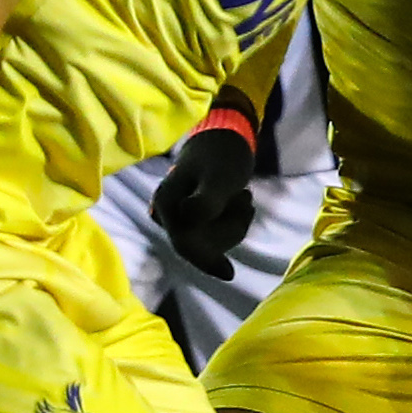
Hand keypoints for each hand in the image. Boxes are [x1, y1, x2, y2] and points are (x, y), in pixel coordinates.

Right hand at [150, 97, 258, 280]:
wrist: (226, 139)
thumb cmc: (222, 156)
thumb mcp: (218, 179)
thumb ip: (205, 201)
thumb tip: (188, 220)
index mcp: (166, 204)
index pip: (184, 243)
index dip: (206, 260)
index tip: (230, 274)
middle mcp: (167, 213)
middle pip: (199, 245)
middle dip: (228, 230)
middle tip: (245, 198)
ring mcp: (180, 217)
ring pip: (211, 241)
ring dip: (234, 223)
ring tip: (244, 196)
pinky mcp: (195, 218)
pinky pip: (217, 234)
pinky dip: (234, 221)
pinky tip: (241, 200)